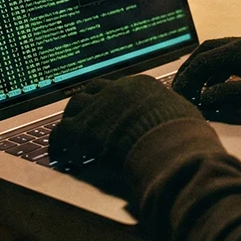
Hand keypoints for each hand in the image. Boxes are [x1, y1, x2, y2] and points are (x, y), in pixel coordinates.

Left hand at [49, 76, 201, 169]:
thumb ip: (173, 111)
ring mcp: (98, 107)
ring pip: (75, 105)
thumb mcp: (183, 114)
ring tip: (70, 137)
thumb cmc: (182, 134)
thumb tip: (179, 116)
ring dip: (72, 120)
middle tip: (85, 119)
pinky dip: (58, 143)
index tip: (111, 113)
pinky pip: (60, 132)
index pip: (119, 89)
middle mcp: (117, 90)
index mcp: (141, 85)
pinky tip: (60, 154)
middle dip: (88, 105)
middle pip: (93, 91)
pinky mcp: (84, 129)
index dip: (112, 102)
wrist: (168, 144)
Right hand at [173, 35, 240, 121]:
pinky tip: (217, 89)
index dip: (189, 76)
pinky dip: (218, 72)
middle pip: (208, 50)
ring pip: (218, 53)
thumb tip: (205, 96)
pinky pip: (230, 59)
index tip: (179, 93)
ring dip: (204, 70)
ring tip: (196, 91)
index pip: (205, 59)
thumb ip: (231, 93)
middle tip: (180, 88)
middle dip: (191, 68)